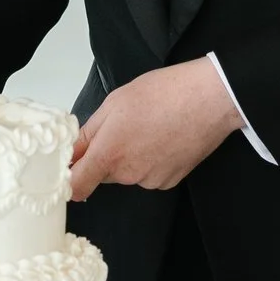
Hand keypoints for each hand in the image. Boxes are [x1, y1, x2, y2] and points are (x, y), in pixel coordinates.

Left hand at [68, 59, 241, 199]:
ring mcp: (150, 180)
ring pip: (127, 174)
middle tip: (122, 128)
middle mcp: (128, 174)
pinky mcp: (169, 182)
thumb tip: (72, 151)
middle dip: (106, 156)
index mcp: (109, 152)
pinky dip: (151, 162)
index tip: (71, 168)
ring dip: (130, 158)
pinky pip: (148, 175)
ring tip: (149, 129)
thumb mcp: (115, 102)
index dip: (70, 180)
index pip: (77, 187)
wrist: (209, 99)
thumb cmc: (164, 93)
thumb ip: (88, 132)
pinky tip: (163, 139)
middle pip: (103, 175)